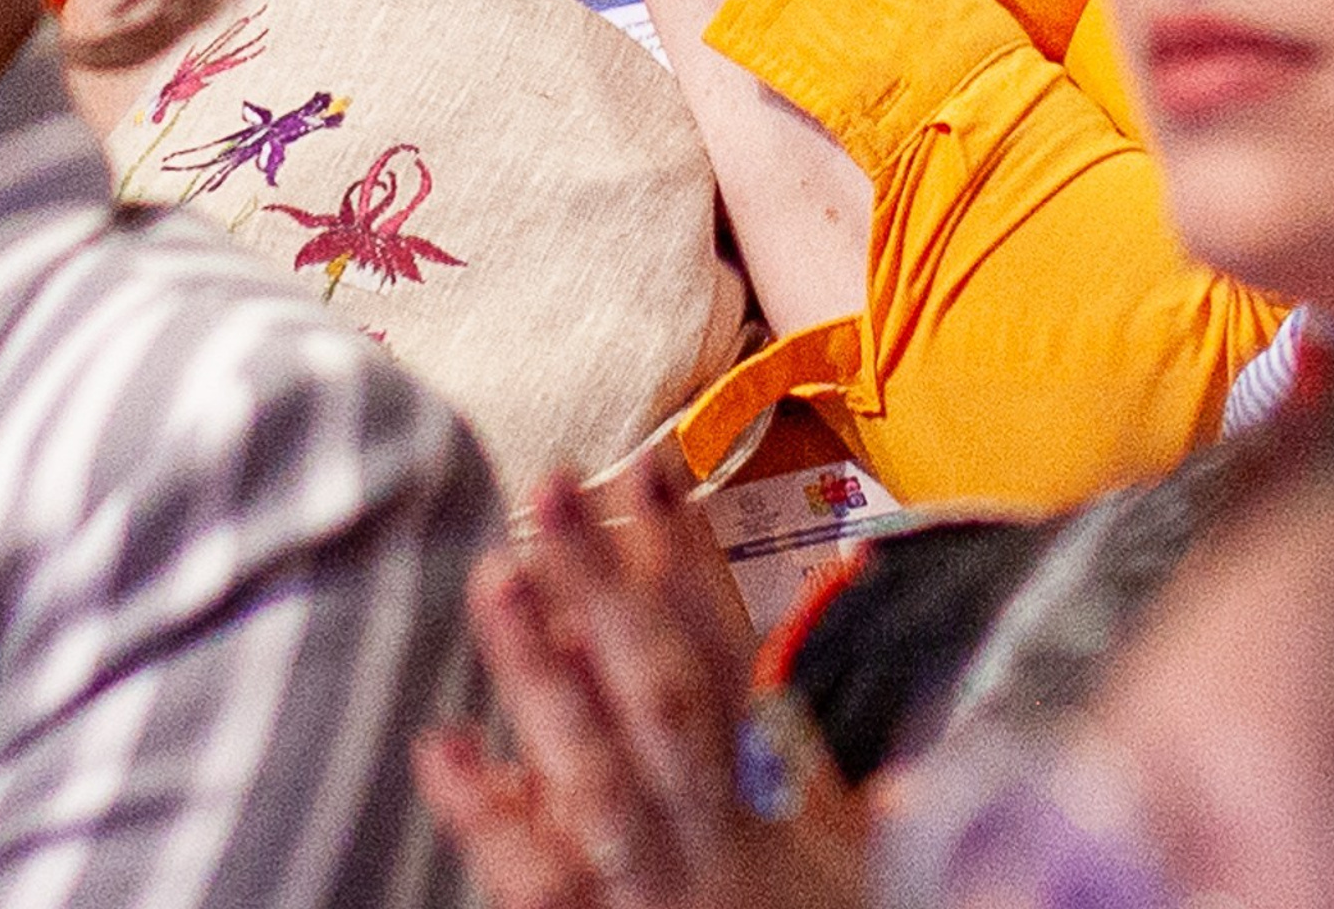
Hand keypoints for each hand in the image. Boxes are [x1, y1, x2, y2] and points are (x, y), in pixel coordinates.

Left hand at [416, 469, 863, 908]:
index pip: (732, 653)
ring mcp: (658, 893)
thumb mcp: (855, 867)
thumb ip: (843, 801)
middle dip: (609, 584)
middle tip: (553, 486)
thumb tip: (892, 765)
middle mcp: (718, 837)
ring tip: (498, 576)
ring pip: (600, 773)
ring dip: (545, 672)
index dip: (690, 559)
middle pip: (663, 690)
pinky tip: (440, 746)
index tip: (651, 467)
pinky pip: (543, 888)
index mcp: (777, 798)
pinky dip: (490, 821)